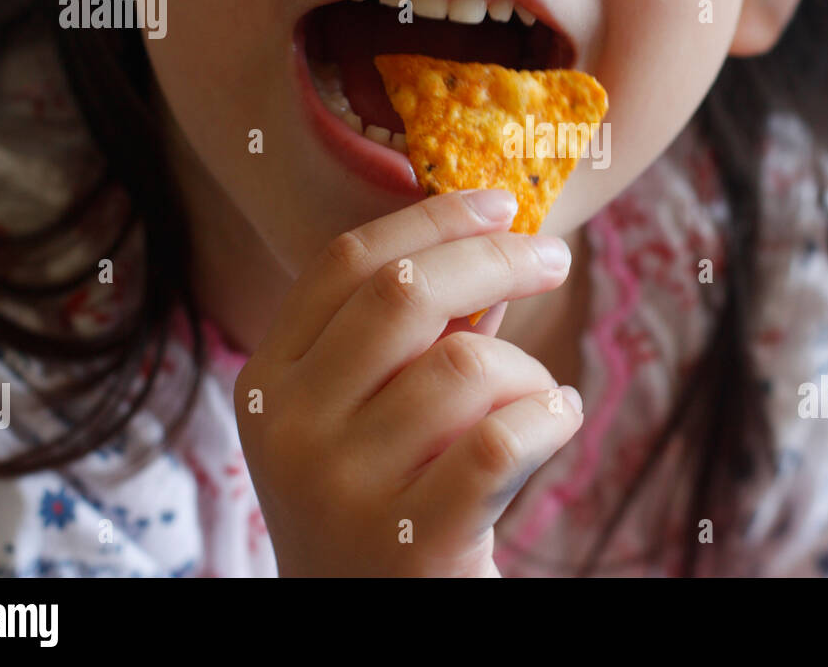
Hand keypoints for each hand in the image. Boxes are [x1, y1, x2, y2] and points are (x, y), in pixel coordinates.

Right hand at [234, 189, 582, 575]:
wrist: (367, 624)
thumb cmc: (382, 499)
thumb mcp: (359, 414)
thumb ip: (406, 334)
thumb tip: (491, 237)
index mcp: (267, 379)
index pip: (346, 261)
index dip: (432, 219)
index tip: (500, 202)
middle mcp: (288, 428)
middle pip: (405, 293)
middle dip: (496, 259)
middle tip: (555, 257)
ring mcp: (341, 488)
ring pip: (468, 367)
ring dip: (528, 370)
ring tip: (539, 398)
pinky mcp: (410, 545)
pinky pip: (503, 441)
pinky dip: (551, 417)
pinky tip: (560, 419)